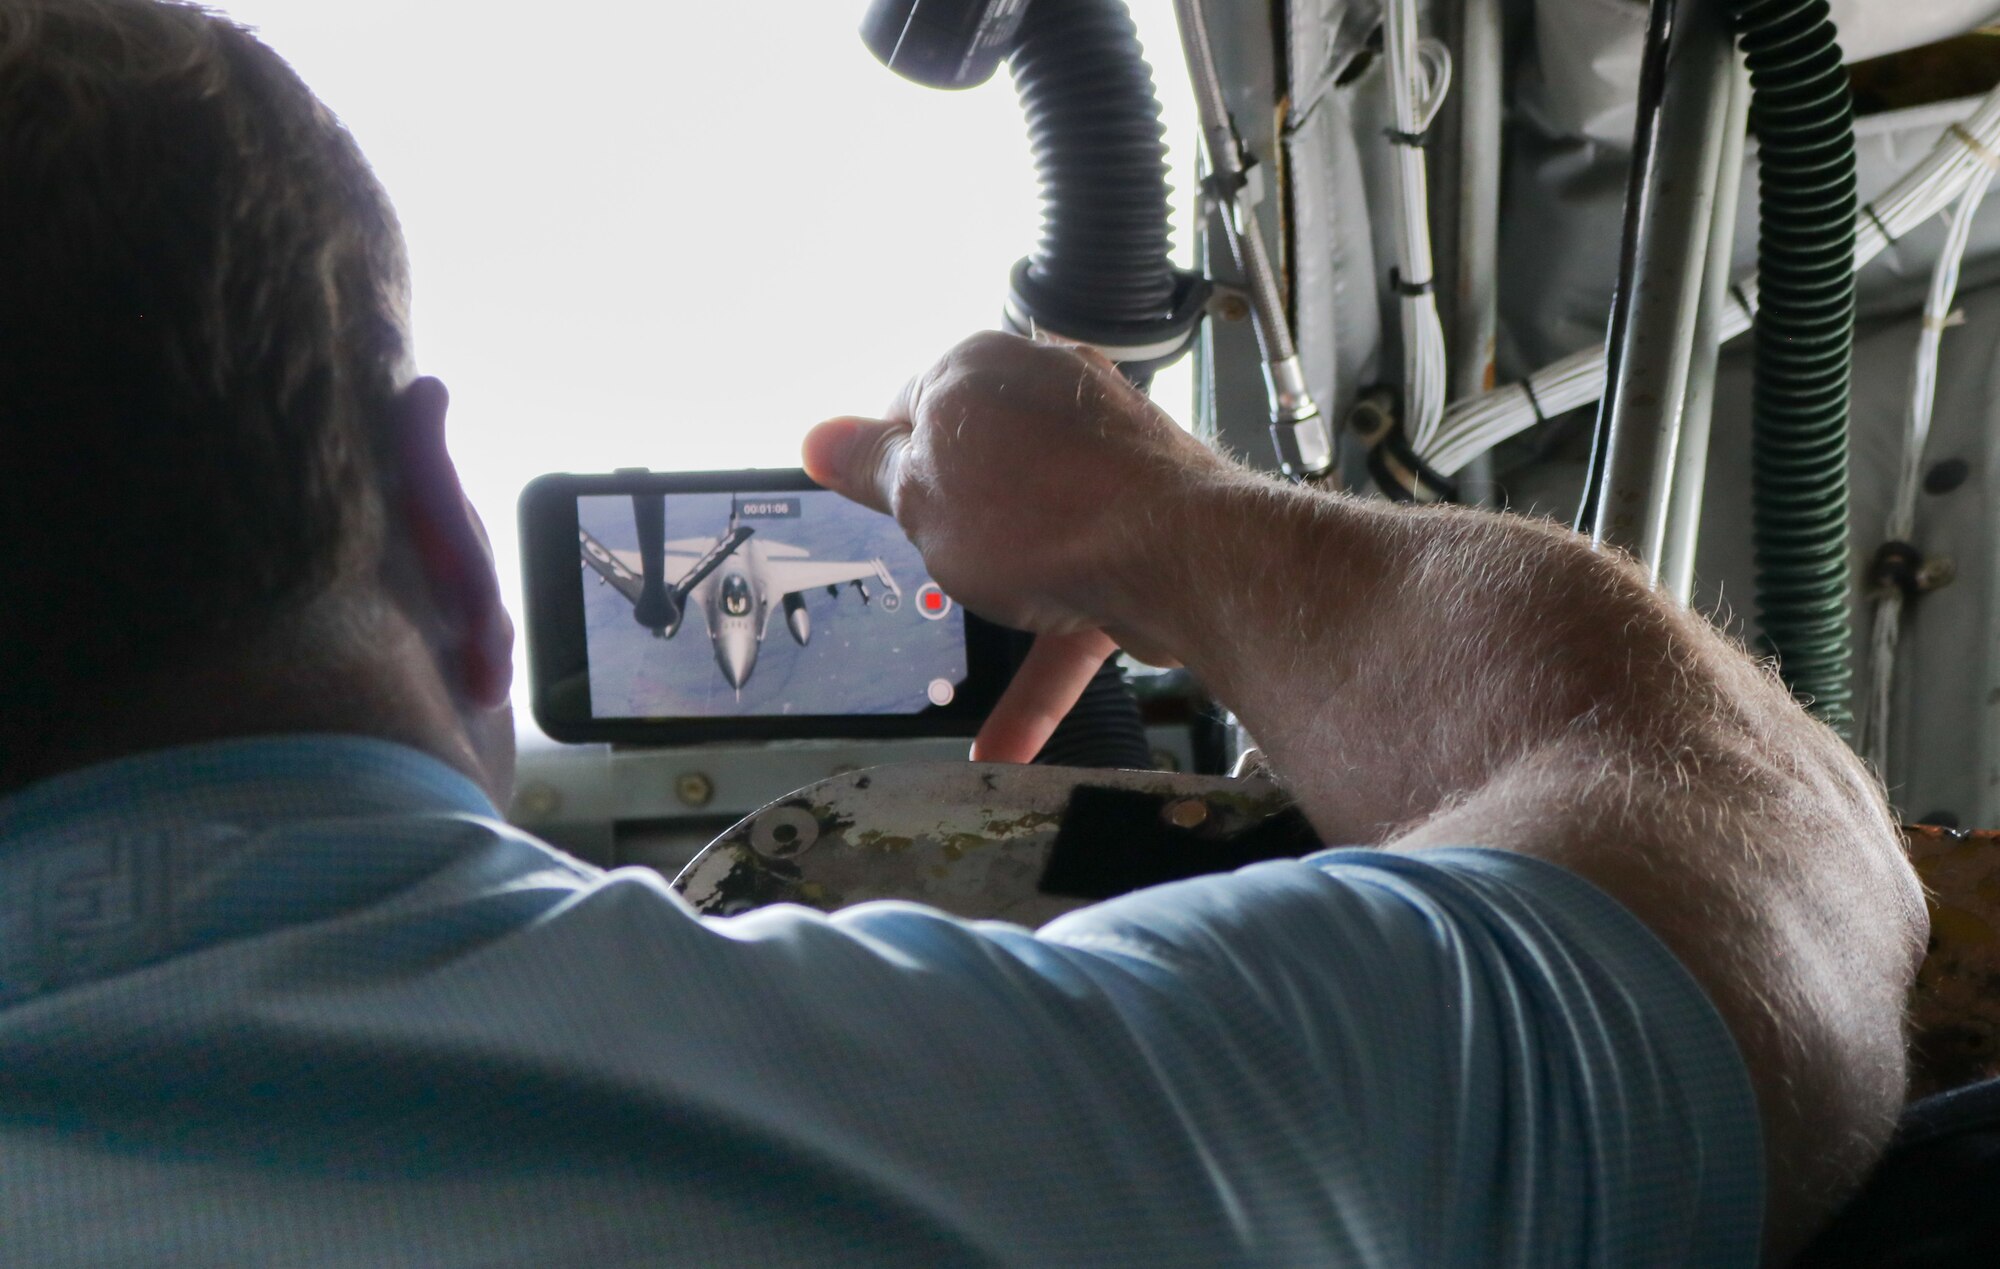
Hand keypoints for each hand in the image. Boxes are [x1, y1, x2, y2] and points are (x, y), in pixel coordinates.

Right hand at [803, 331, 1225, 760]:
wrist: (1180, 555)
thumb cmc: (1036, 509)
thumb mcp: (919, 492)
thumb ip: (870, 468)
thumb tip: (817, 438)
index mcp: (985, 371)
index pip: (910, 405)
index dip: (886, 465)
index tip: (875, 510)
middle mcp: (1050, 401)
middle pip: (973, 471)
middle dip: (947, 527)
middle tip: (923, 564)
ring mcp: (1102, 469)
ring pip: (1028, 542)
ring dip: (997, 604)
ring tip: (961, 657)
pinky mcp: (1138, 538)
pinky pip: (1074, 607)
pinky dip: (1041, 670)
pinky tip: (1004, 748)